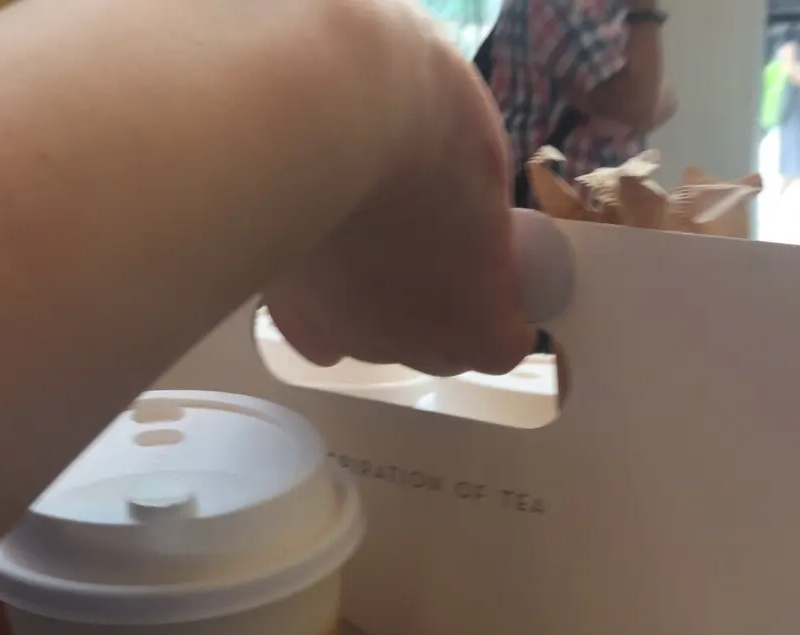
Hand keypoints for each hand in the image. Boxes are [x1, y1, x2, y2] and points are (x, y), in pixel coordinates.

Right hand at [264, 7, 532, 377]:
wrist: (322, 116)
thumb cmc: (424, 127)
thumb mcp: (487, 161)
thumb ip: (483, 218)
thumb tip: (472, 223)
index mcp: (475, 318)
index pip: (501, 348)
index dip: (503, 315)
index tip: (499, 277)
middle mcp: (414, 345)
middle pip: (441, 353)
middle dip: (449, 315)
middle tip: (438, 252)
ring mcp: (351, 336)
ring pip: (381, 341)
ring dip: (388, 309)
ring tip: (372, 244)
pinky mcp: (295, 318)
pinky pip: (320, 337)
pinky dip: (329, 315)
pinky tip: (328, 280)